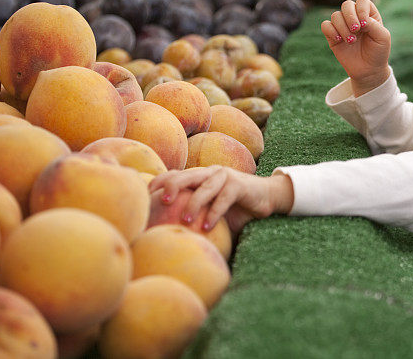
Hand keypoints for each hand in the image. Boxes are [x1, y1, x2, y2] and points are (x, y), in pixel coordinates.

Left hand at [148, 167, 294, 234]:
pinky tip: (208, 226)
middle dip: (172, 185)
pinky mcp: (239, 185)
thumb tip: (167, 240)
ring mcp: (225, 177)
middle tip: (162, 201)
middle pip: (186, 175)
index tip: (145, 196)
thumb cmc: (235, 209)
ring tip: (186, 220)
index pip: (175, 175)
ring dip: (195, 203)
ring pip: (205, 186)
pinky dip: (215, 211)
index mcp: (200, 177)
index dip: (159, 182)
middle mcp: (210, 173)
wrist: (267, 198)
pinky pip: (224, 197)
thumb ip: (195, 218)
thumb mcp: (212, 212)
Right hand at [321, 0, 390, 95]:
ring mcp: (342, 26)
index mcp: (369, 15)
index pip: (362, 2)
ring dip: (343, 28)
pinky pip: (325, 25)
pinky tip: (339, 41)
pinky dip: (331, 31)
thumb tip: (359, 19)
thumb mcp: (383, 37)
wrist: (368, 71)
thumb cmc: (378, 52)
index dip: (361, 10)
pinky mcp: (332, 36)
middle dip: (350, 17)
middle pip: (346, 5)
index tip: (365, 25)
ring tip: (351, 41)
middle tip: (356, 30)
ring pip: (335, 15)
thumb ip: (373, 24)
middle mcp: (355, 18)